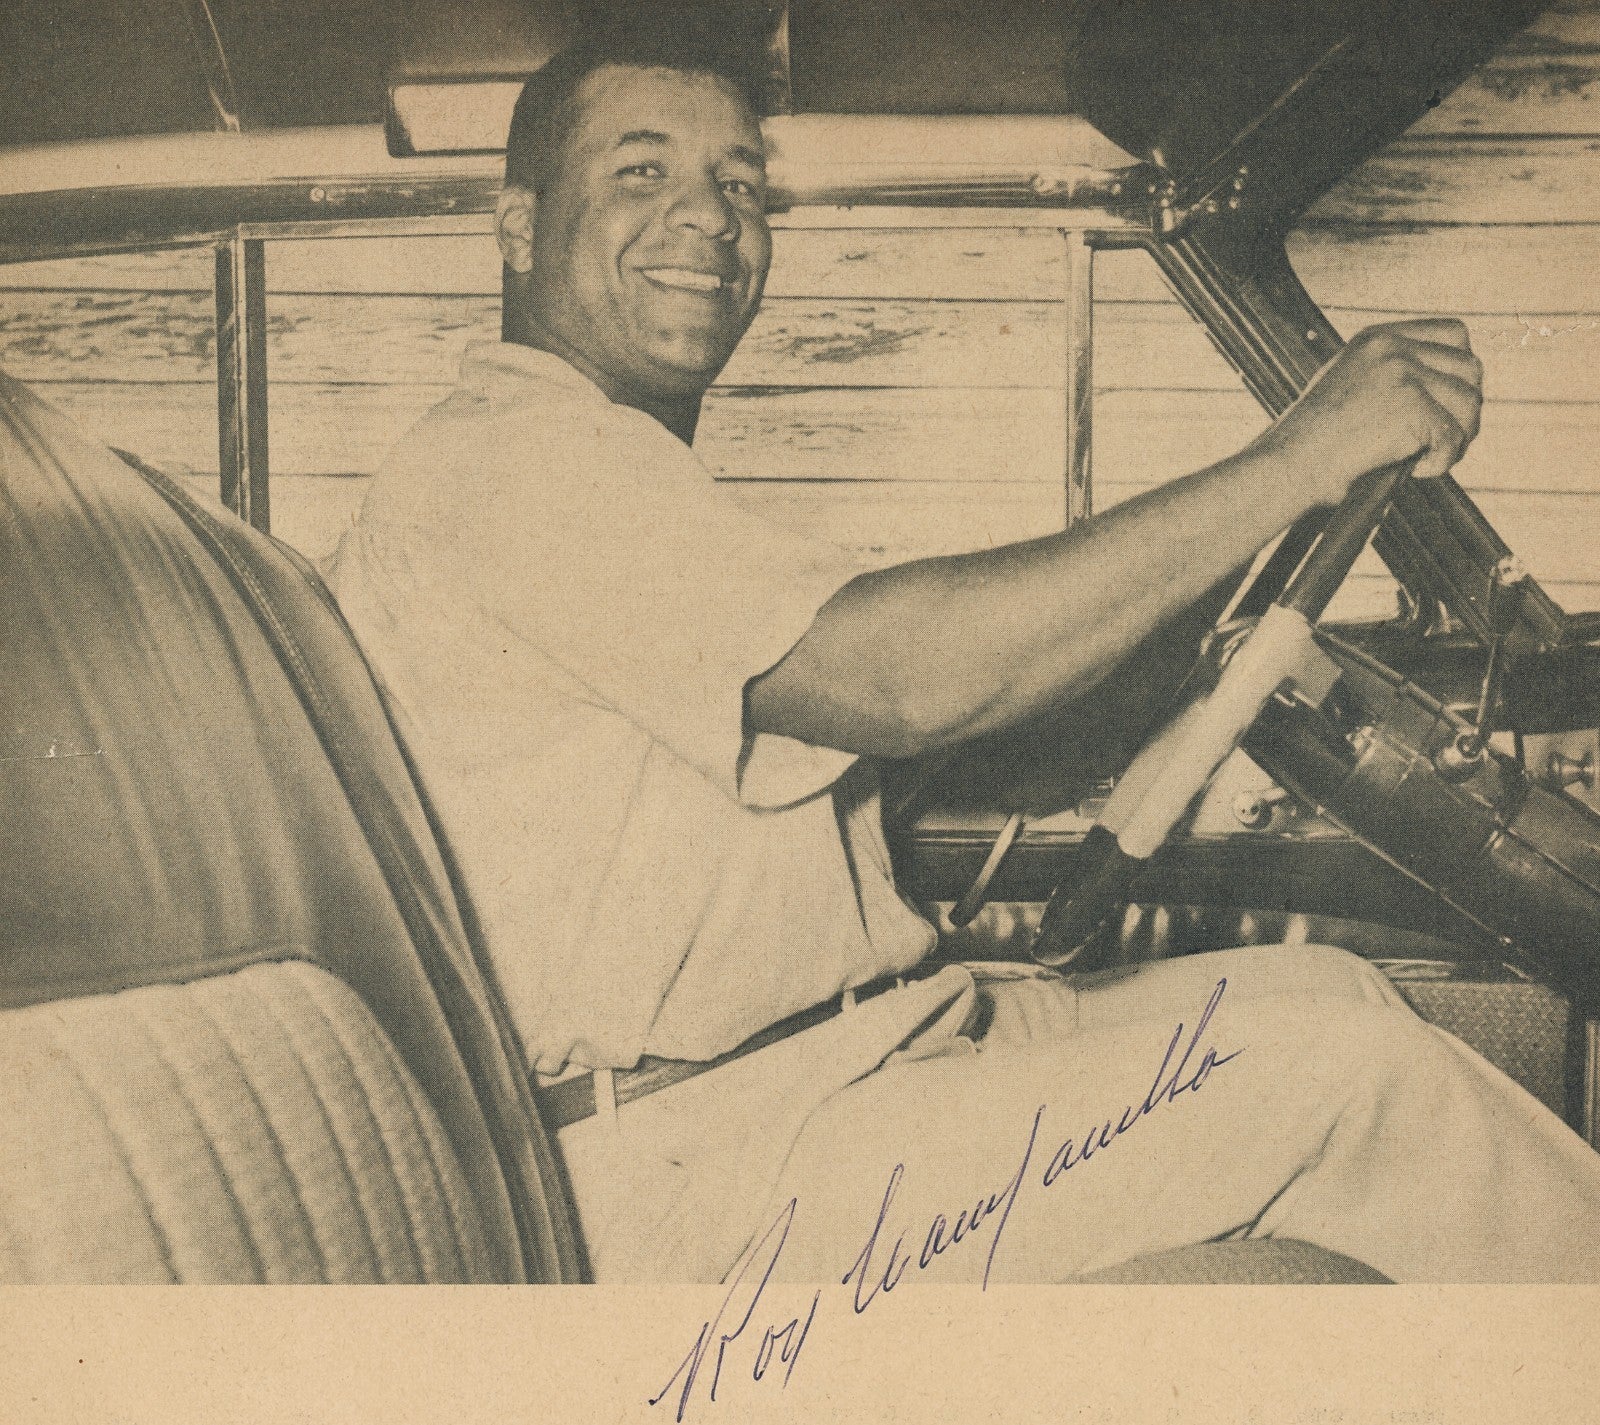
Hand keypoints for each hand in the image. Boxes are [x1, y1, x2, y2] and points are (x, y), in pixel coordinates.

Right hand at [1262, 318, 1483, 497]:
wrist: (1288, 465)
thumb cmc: (1311, 442)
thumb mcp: (1347, 388)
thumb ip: (1389, 376)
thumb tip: (1445, 388)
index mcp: (1376, 339)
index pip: (1454, 335)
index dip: (1461, 372)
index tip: (1447, 405)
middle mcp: (1392, 348)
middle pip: (1470, 368)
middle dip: (1465, 408)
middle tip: (1442, 440)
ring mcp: (1403, 374)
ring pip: (1469, 402)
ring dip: (1459, 437)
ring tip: (1428, 458)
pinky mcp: (1412, 406)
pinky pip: (1454, 435)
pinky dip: (1443, 461)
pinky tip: (1416, 470)